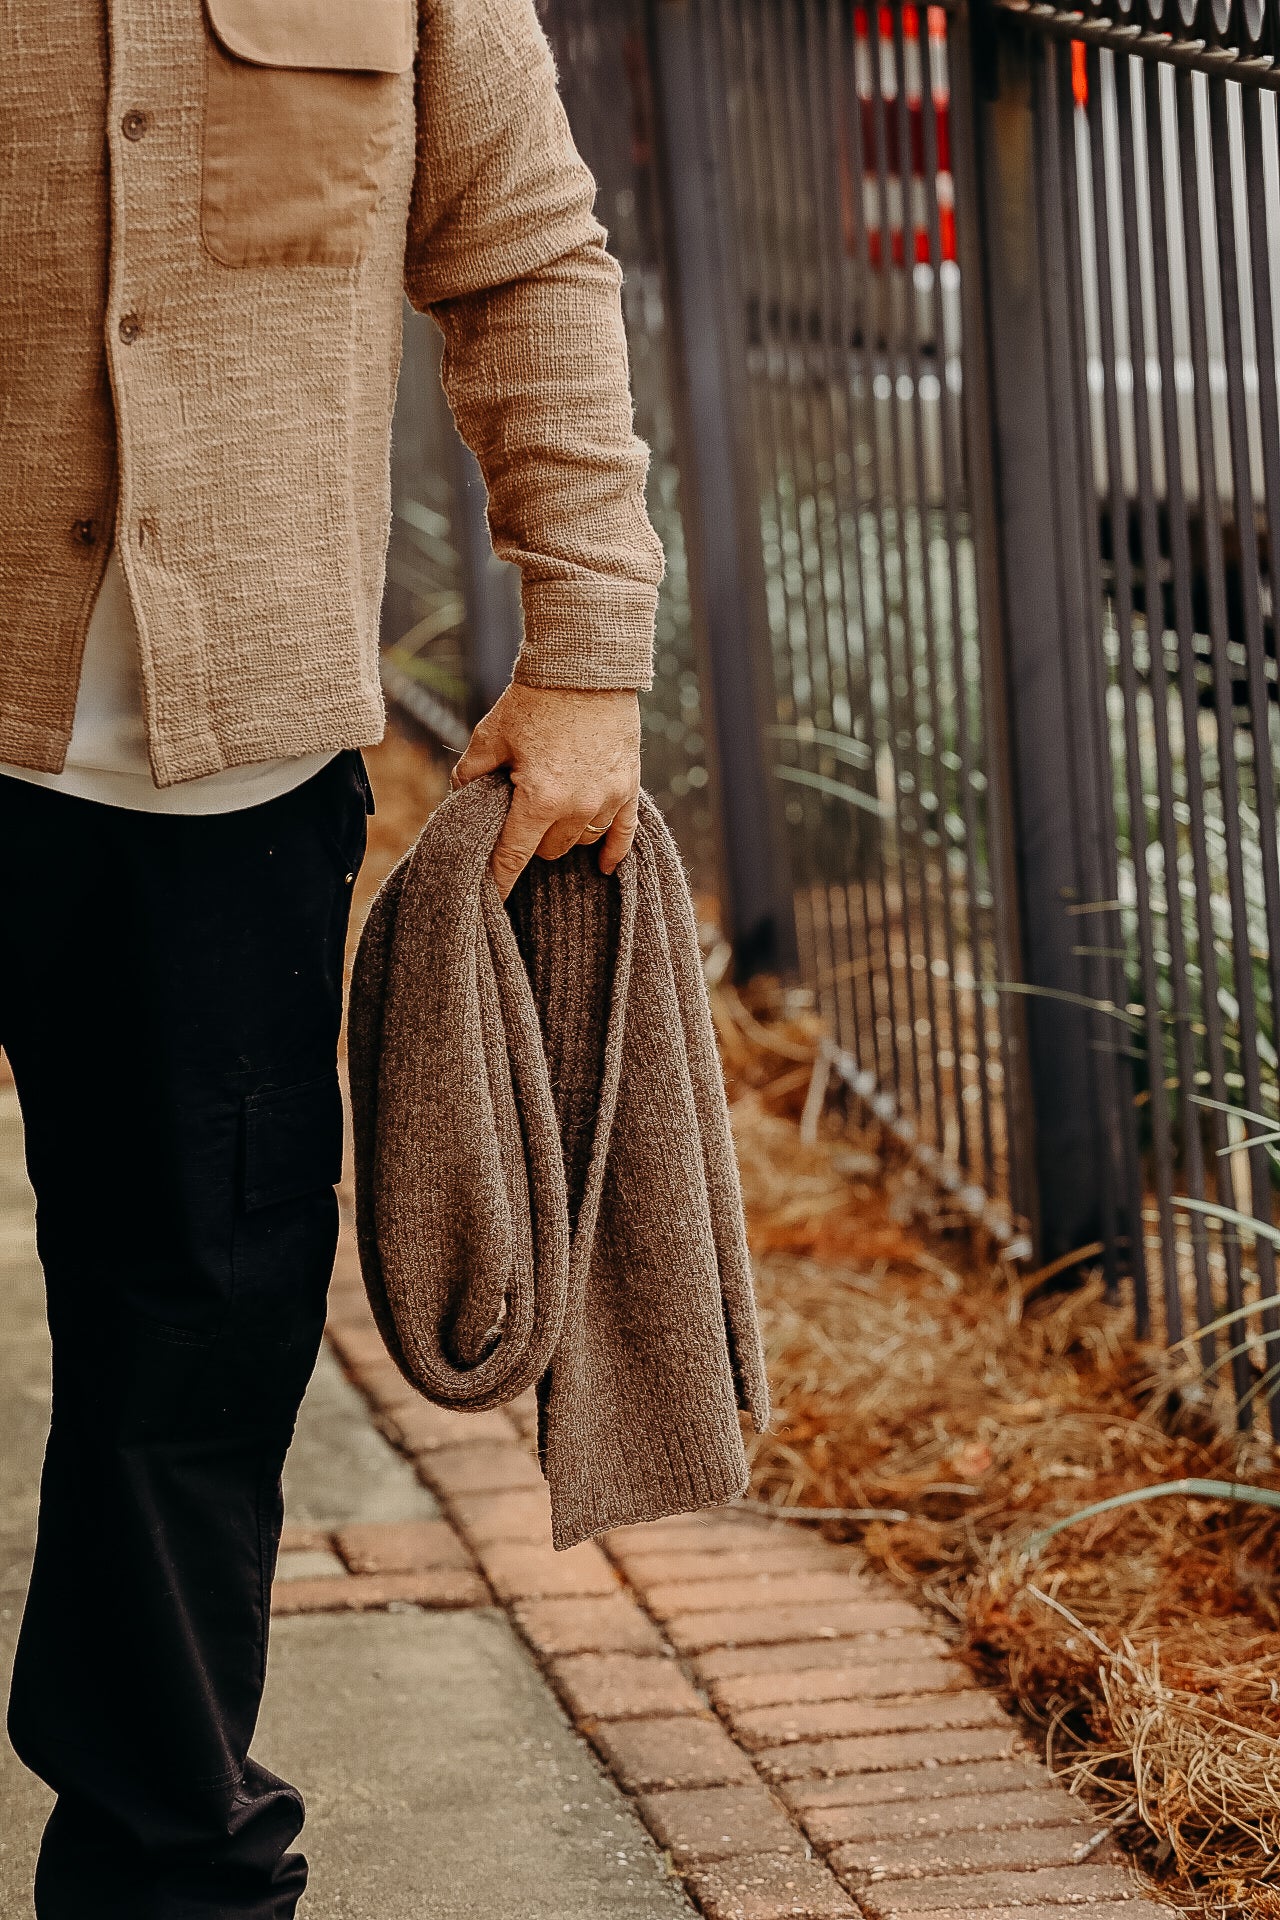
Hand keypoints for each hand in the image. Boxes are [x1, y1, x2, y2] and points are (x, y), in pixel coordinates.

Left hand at [451, 684, 640, 899]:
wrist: (586, 667)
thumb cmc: (534, 701)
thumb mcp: (490, 736)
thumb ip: (472, 774)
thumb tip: (459, 800)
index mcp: (539, 799)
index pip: (514, 856)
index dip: (500, 880)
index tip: (491, 898)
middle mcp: (577, 807)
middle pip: (550, 851)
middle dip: (531, 840)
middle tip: (520, 817)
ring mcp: (608, 799)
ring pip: (581, 841)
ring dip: (564, 835)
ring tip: (552, 813)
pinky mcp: (629, 787)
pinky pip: (623, 834)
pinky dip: (612, 851)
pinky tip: (603, 867)